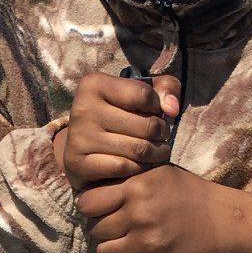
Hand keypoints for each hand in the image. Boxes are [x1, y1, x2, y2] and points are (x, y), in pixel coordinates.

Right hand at [56, 72, 179, 190]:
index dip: (158, 106)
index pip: (144, 95)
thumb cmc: (118, 113)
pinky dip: (139, 168)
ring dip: (157, 153)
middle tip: (161, 136)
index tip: (155, 112)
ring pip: (138, 149)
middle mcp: (82, 108)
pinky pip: (124, 167)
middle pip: (146, 125)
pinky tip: (141, 164)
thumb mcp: (141, 92)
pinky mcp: (79, 164)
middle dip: (162, 132)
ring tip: (158, 150)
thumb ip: (165, 88)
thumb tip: (172, 108)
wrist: (81, 146)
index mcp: (93, 84)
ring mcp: (79, 138)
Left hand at [76, 165, 231, 252]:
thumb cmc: (189, 195)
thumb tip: (90, 191)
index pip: (88, 203)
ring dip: (111, 251)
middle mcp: (140, 214)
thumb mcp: (159, 174)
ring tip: (126, 245)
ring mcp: (147, 243)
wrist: (224, 224)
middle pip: (95, 229)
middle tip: (118, 230)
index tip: (101, 211)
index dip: (91, 208)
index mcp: (137, 187)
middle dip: (103, 230)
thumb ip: (127, 180)